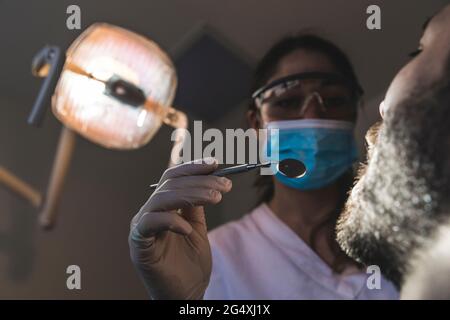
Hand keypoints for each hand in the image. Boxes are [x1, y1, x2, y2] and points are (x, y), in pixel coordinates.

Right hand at [129, 158, 231, 298]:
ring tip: (216, 198)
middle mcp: (149, 212)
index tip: (215, 163)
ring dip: (192, 194)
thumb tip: (208, 179)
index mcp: (162, 207)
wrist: (185, 294)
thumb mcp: (198, 228)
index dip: (193, 168)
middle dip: (200, 181)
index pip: (173, 178)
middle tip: (225, 185)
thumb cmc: (191, 264)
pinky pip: (151, 222)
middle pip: (171, 184)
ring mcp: (141, 227)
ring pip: (162, 198)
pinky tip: (188, 229)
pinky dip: (172, 221)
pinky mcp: (138, 244)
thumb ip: (196, 205)